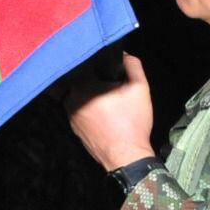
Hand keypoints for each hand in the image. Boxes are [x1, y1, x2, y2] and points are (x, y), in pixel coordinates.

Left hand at [67, 53, 156, 171]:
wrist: (126, 156)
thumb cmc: (133, 121)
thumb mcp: (139, 88)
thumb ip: (132, 65)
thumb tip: (124, 53)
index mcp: (83, 87)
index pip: (85, 66)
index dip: (98, 65)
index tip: (108, 69)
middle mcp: (70, 99)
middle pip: (80, 81)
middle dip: (93, 79)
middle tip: (109, 83)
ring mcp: (69, 115)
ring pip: (77, 95)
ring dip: (89, 94)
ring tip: (106, 97)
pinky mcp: (73, 127)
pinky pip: (78, 109)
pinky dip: (87, 108)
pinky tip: (101, 112)